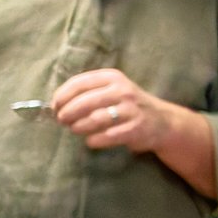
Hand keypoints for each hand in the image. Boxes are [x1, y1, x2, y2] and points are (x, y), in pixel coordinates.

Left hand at [51, 68, 178, 154]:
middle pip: (84, 102)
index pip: (79, 83)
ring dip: (78, 127)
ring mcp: (130, 110)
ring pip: (94, 119)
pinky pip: (107, 136)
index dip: (62, 95)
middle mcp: (122, 90)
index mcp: (113, 77)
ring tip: (74, 130)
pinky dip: (94, 140)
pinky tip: (91, 141)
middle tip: (62, 121)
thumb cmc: (129, 105)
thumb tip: (57, 104)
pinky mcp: (135, 129)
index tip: (54, 106)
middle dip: (67, 113)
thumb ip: (89, 92)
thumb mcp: (113, 89)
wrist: (163, 122)